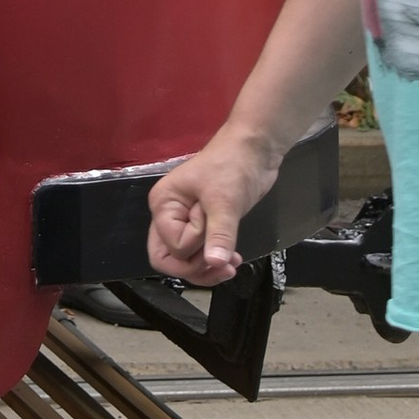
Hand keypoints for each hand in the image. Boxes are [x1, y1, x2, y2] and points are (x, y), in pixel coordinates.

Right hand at [146, 123, 282, 284]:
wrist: (255, 149)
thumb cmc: (232, 166)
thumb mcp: (225, 201)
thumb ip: (219, 235)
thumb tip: (215, 263)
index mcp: (163, 205)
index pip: (169, 247)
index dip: (193, 246)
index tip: (212, 223)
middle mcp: (169, 215)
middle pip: (169, 258)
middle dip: (195, 268)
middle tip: (222, 265)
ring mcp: (186, 221)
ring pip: (185, 260)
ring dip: (207, 268)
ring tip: (232, 265)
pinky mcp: (204, 225)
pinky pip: (201, 253)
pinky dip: (215, 261)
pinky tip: (233, 260)